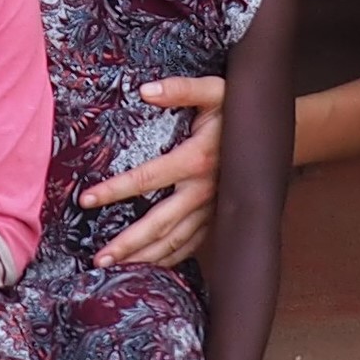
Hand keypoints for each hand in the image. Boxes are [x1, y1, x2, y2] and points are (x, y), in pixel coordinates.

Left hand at [84, 76, 224, 269]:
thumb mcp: (214, 91)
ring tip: (114, 269)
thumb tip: (145, 91)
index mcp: (196, 160)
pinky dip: (170, 259)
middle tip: (99, 258)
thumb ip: (181, 89)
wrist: (274, 135)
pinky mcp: (218, 218)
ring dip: (144, 257)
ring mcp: (212, 209)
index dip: (114, 191)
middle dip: (128, 243)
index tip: (85, 200)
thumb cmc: (239, 111)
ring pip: (175, 241)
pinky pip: (192, 245)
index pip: (147, 178)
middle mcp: (203, 191)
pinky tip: (150, 268)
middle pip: (159, 224)